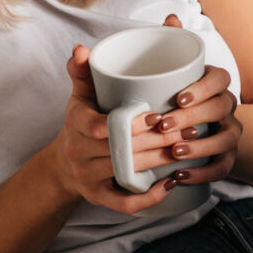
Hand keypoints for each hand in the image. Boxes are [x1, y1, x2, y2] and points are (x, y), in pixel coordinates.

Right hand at [47, 43, 205, 214]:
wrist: (64, 163)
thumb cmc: (83, 121)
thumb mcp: (80, 95)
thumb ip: (83, 71)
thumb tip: (81, 48)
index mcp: (75, 122)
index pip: (100, 126)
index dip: (131, 123)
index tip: (159, 115)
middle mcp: (78, 151)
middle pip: (121, 149)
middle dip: (157, 140)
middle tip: (187, 131)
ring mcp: (87, 177)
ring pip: (126, 172)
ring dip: (160, 162)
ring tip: (186, 150)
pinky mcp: (97, 198)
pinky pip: (123, 203)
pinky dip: (148, 197)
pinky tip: (170, 184)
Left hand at [144, 13, 242, 186]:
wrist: (185, 128)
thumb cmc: (171, 95)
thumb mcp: (168, 70)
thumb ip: (167, 43)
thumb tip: (170, 18)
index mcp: (214, 82)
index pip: (219, 79)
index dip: (202, 88)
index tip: (177, 98)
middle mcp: (227, 106)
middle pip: (219, 109)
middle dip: (193, 118)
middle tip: (164, 126)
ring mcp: (229, 132)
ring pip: (225, 139)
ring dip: (201, 146)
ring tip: (175, 152)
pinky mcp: (226, 158)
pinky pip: (222, 167)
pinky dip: (203, 173)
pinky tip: (181, 175)